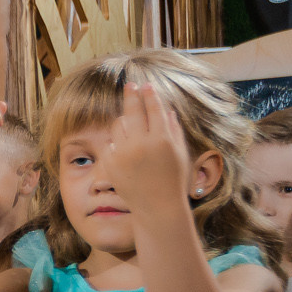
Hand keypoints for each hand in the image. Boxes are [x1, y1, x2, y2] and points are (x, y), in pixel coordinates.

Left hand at [101, 82, 193, 218]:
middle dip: (131, 95)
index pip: (155, 109)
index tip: (146, 85)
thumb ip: (174, 130)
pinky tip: (128, 151)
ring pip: (119, 125)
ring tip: (134, 127)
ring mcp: (124, 153)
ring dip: (126, 121)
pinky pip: (112, 142)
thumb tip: (166, 109)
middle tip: (130, 85)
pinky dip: (119, 142)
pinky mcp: (110, 163)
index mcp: (162, 140)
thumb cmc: (173, 179)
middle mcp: (142, 144)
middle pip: (134, 111)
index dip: (150, 95)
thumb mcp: (180, 153)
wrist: (156, 206)